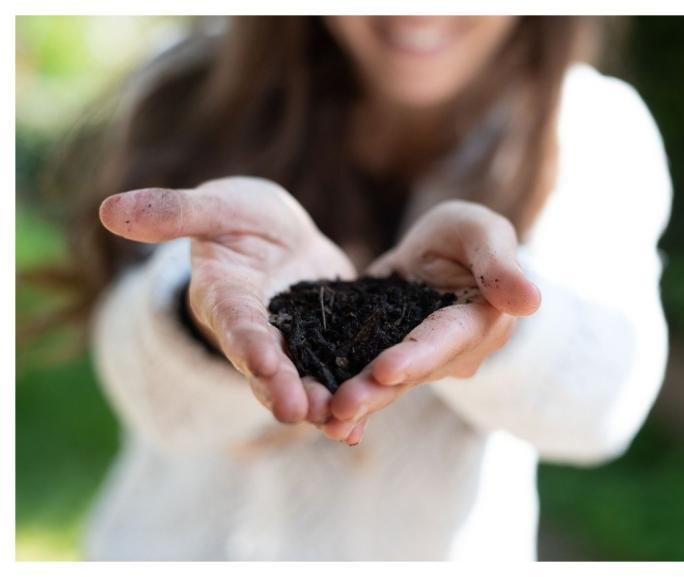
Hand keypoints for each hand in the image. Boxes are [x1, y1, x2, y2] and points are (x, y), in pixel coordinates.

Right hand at [99, 176, 354, 425]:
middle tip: (300, 412)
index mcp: (224, 296)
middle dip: (280, 388)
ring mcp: (289, 342)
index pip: (233, 320)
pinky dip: (346, 398)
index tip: (261, 360)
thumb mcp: (216, 206)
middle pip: (264, 364)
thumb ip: (174, 212)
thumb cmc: (240, 217)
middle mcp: (252, 331)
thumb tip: (108, 209)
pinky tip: (359, 428)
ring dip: (317, 404)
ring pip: (300, 379)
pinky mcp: (322, 345)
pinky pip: (333, 375)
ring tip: (340, 425)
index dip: (245, 340)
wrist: (277, 237)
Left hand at [320, 200, 541, 443]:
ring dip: (359, 402)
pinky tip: (321, 420)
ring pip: (389, 383)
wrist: (443, 252)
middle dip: (377, 390)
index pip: (447, 340)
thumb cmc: (468, 236)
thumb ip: (499, 264)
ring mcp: (422, 362)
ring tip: (324, 421)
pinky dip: (348, 398)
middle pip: (414, 372)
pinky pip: (369, 380)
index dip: (418, 355)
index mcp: (480, 321)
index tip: (386, 369)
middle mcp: (453, 352)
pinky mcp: (391, 359)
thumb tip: (530, 301)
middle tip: (341, 407)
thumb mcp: (483, 232)